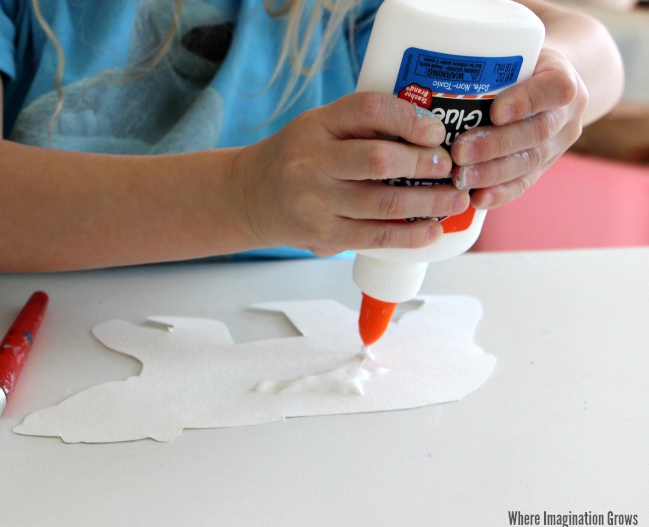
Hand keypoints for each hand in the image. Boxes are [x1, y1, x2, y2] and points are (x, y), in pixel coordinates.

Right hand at [230, 92, 468, 255]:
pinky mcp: (322, 235)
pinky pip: (374, 236)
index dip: (408, 118)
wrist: (250, 196)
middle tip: (451, 167)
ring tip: (455, 199)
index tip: (436, 130)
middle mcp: (312, 162)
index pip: (366, 110)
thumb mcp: (319, 127)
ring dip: (428, 202)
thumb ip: (362, 128)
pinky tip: (432, 230)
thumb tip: (429, 135)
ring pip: (383, 203)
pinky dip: (409, 234)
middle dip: (425, 164)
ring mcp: (315, 202)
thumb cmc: (297, 157)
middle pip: (379, 160)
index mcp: (316, 126)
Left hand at [450, 48, 588, 208]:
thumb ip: (488, 65)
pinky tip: (478, 199)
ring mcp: (558, 145)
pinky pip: (525, 183)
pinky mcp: (543, 168)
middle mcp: (566, 114)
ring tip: (461, 178)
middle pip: (537, 132)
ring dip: (492, 172)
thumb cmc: (518, 68)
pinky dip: (500, 193)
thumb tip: (430, 75)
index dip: (526, 101)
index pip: (555, 88)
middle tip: (460, 152)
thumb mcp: (514, 56)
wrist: (548, 88)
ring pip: (529, 161)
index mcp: (562, 78)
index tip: (497, 112)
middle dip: (496, 145)